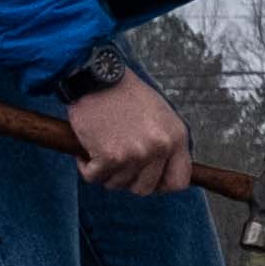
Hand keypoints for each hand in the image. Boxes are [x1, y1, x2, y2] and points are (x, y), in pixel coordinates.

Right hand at [65, 75, 191, 193]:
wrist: (98, 76)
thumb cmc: (126, 94)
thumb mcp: (160, 115)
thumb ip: (166, 144)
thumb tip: (164, 173)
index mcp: (176, 137)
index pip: (178, 182)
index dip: (160, 186)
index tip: (146, 179)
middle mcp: (159, 147)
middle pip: (144, 189)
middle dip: (128, 179)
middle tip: (116, 162)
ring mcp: (135, 154)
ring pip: (117, 184)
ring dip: (106, 171)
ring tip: (101, 148)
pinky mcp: (108, 156)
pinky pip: (94, 178)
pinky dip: (86, 167)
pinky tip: (87, 151)